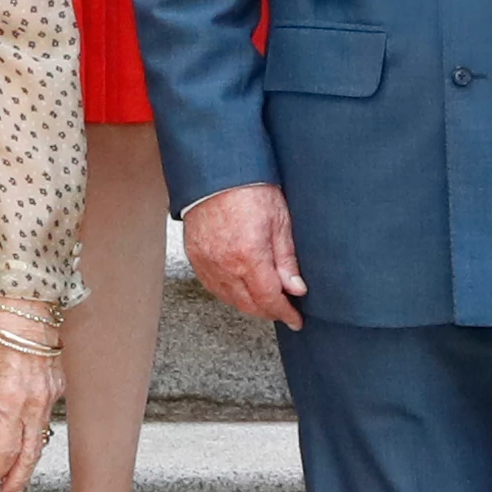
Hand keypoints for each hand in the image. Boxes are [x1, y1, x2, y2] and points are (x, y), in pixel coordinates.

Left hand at [0, 318, 66, 491]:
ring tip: (17, 471)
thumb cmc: (0, 335)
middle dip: (19, 476)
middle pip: (31, 452)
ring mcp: (51, 394)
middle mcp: (36, 401)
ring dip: (29, 456)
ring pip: (41, 435)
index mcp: (13, 399)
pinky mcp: (58, 385)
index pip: (7, 447)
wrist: (29, 310)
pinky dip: (36, 427)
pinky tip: (26, 433)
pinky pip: (46, 413)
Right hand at [183, 183, 306, 330]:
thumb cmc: (249, 187)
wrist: (217, 171)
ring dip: (249, 305)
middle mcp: (225, 264)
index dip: (284, 313)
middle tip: (283, 310)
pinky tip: (239, 290)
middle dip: (268, 311)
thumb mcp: (280, 220)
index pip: (269, 299)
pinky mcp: (195, 256)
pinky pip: (212, 286)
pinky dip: (228, 294)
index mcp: (249, 256)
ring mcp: (207, 262)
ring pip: (229, 299)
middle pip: (249, 304)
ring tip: (264, 301)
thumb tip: (296, 288)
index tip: (295, 320)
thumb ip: (287, 259)